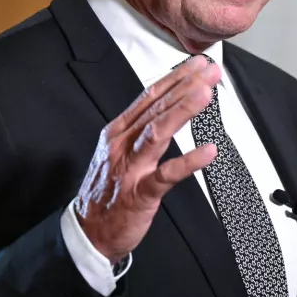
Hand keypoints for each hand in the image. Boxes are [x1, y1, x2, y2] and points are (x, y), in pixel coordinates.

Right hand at [75, 55, 219, 262]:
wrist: (88, 232)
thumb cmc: (107, 190)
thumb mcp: (117, 151)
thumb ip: (139, 130)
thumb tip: (167, 107)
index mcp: (118, 131)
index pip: (149, 97)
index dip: (174, 78)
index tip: (196, 64)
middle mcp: (122, 144)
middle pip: (156, 109)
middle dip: (184, 86)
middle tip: (209, 71)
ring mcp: (130, 168)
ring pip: (157, 133)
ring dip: (182, 111)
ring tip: (204, 94)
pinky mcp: (140, 193)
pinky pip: (166, 175)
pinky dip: (188, 162)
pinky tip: (208, 151)